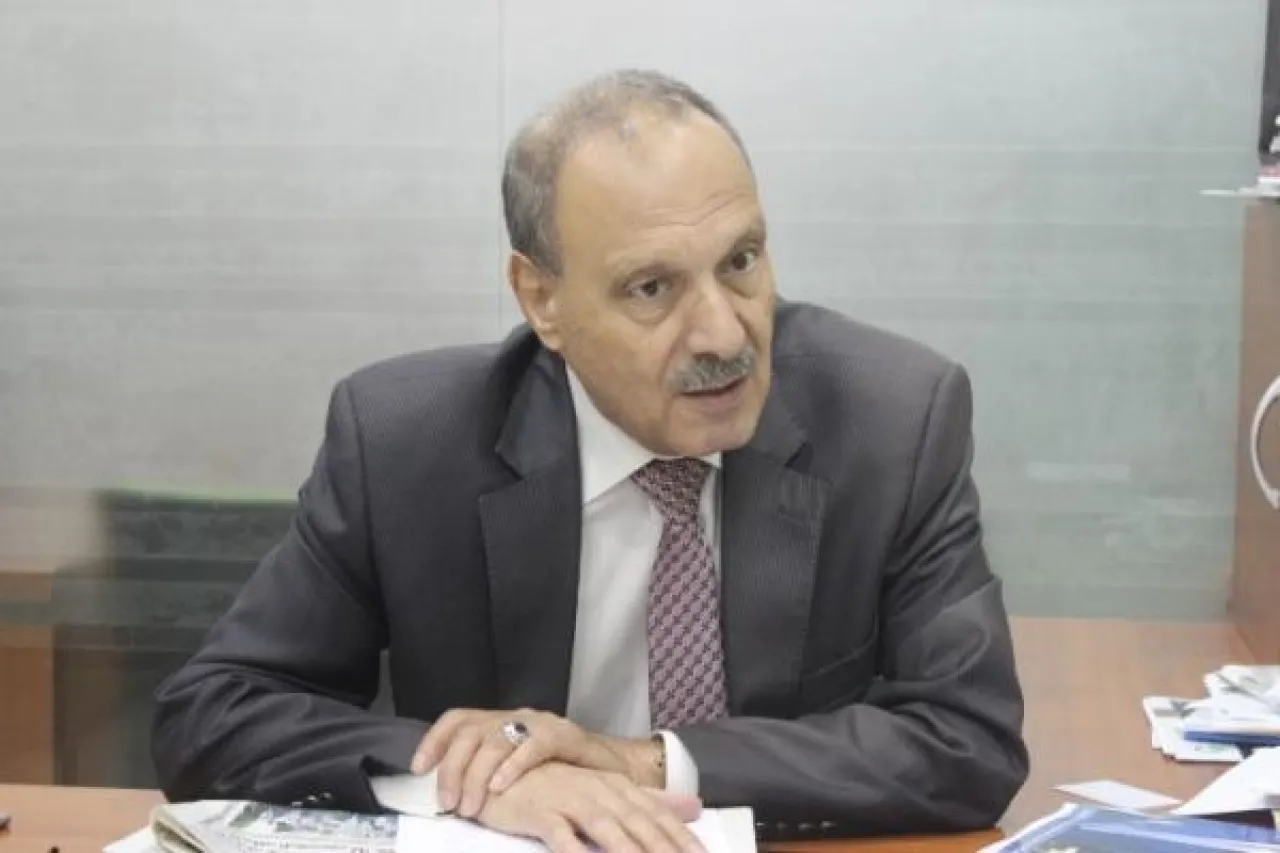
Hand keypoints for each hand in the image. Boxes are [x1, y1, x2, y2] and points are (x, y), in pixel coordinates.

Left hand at [412, 708, 663, 817]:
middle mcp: (517, 716)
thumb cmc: (561, 772)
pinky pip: (533, 746)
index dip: (434, 740)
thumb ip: (488, 769)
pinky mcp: (565, 736)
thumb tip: (450, 788)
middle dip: (453, 768)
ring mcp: (541, 723)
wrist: (613, 767)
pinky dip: (513, 767)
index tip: (418, 768)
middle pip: (471, 732)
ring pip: (496, 740)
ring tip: (470, 806)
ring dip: (477, 775)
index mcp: (501, 721)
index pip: (458, 719)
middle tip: (449, 802)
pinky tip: (500, 787)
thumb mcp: (517, 767)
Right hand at [478, 762, 703, 852]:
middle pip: (639, 823)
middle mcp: (601, 790)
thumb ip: (651, 801)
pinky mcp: (542, 812)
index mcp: (619, 787)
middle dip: (664, 849)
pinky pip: (561, 834)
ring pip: (607, 827)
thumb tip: (695, 807)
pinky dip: (574, 849)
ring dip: (628, 850)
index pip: (660, 816)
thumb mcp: (610, 792)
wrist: (505, 771)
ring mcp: (571, 800)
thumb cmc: (559, 788)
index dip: (684, 840)